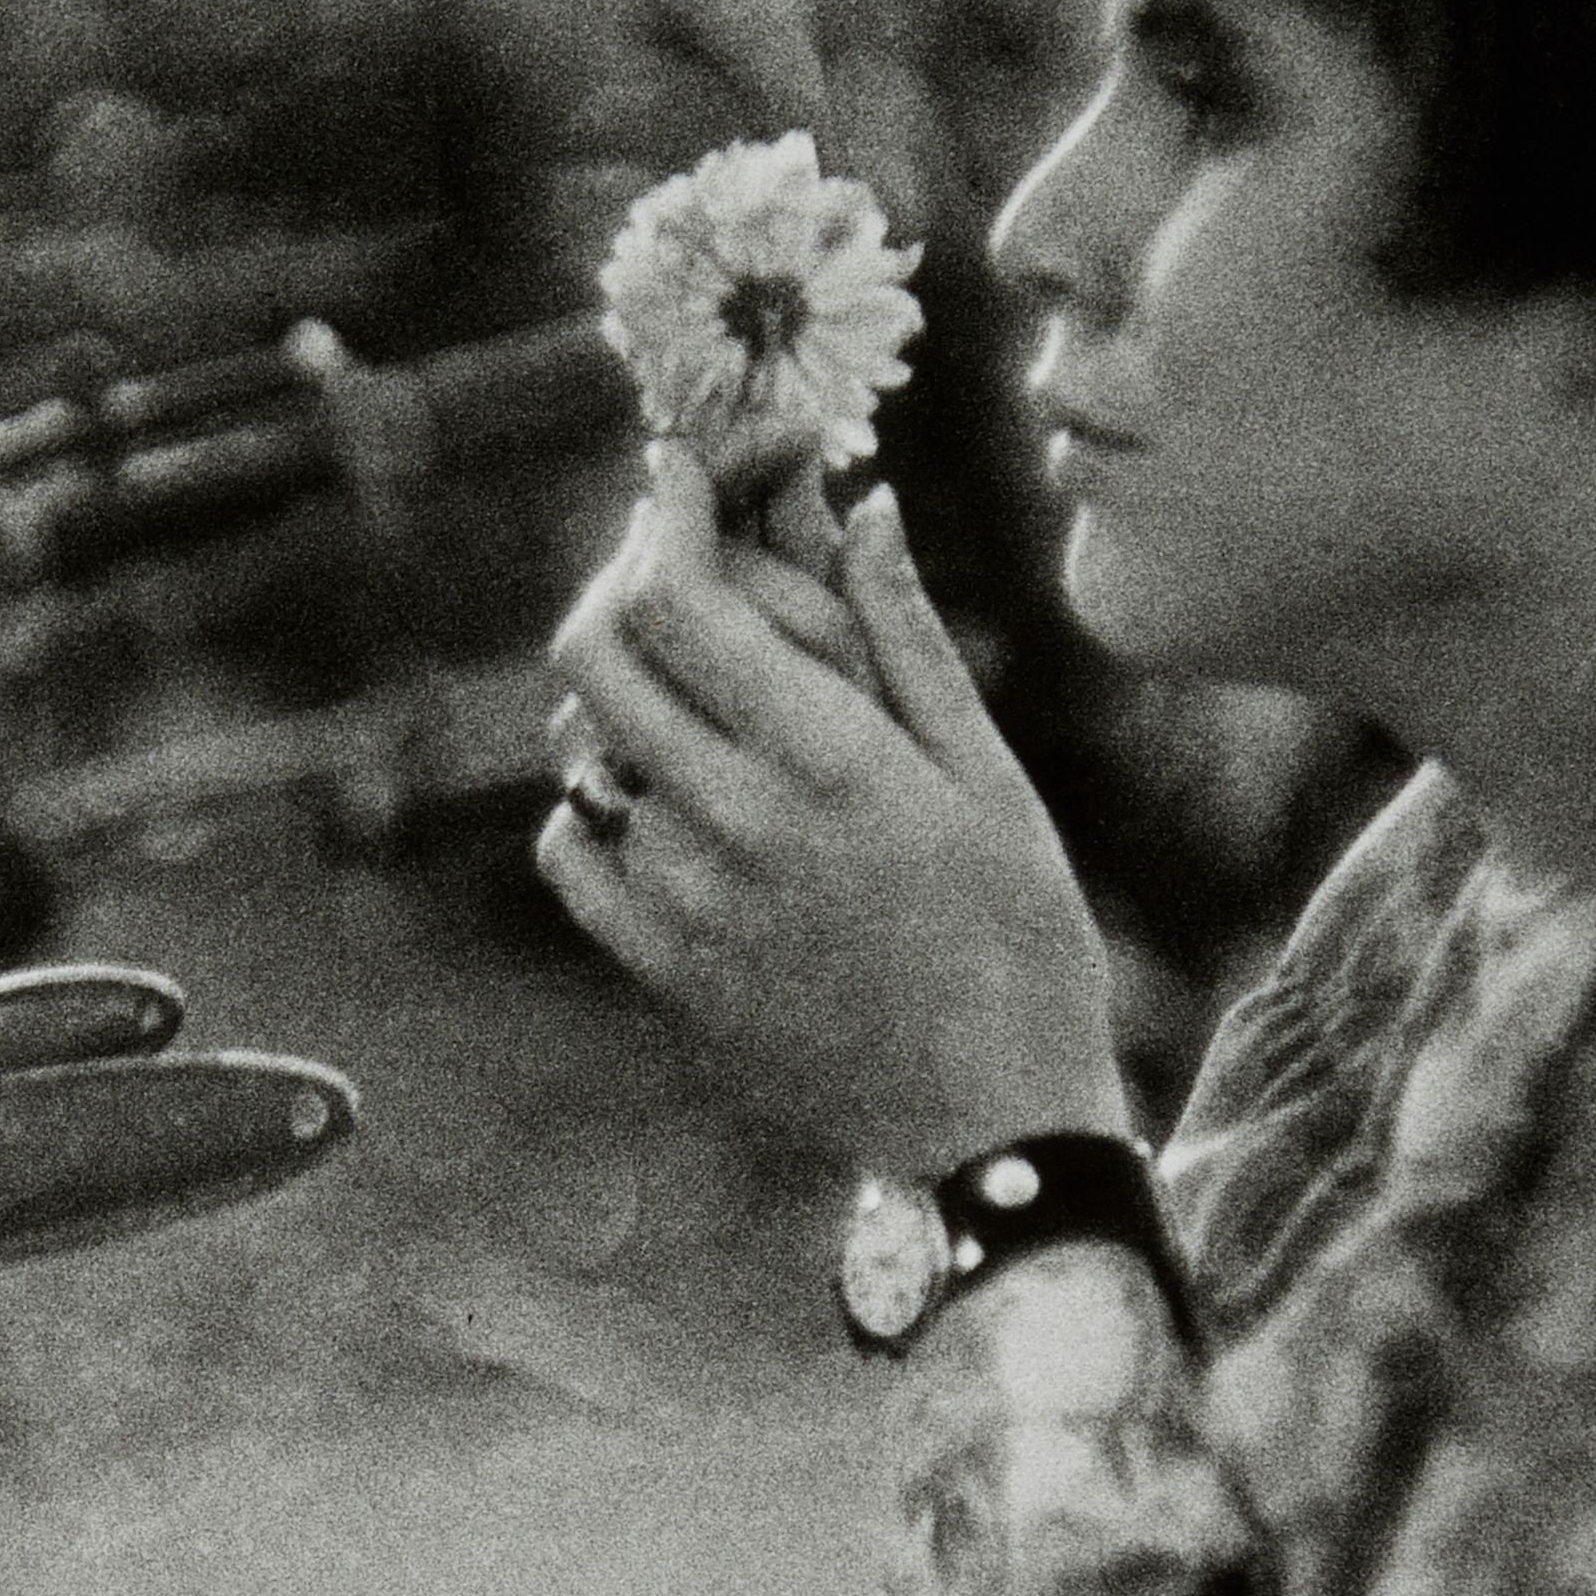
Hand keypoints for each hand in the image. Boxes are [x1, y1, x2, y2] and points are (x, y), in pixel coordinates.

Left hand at [539, 456, 1127, 1177]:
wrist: (993, 1127)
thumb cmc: (1023, 940)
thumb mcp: (989, 779)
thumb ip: (907, 638)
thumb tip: (863, 505)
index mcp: (830, 762)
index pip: (683, 600)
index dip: (664, 513)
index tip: (676, 468)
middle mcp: (736, 822)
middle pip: (597, 653)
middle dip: (621, 577)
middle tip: (667, 558)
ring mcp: (685, 900)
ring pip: (585, 746)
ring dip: (620, 692)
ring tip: (689, 682)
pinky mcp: (662, 968)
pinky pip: (571, 851)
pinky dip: (592, 802)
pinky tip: (656, 793)